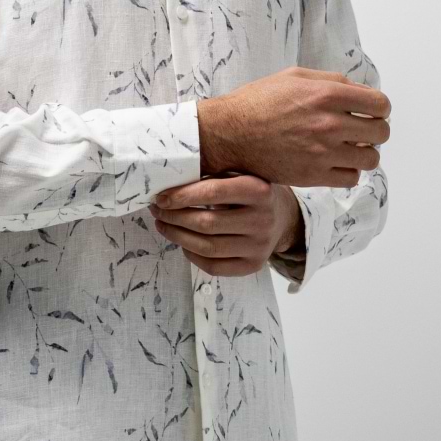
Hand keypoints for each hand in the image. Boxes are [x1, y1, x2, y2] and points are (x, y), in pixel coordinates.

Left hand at [149, 176, 301, 276]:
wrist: (283, 218)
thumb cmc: (252, 192)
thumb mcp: (242, 174)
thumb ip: (215, 175)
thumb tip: (170, 181)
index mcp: (259, 190)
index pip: (213, 192)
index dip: (182, 196)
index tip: (161, 197)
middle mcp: (262, 220)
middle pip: (207, 223)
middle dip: (174, 217)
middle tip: (157, 210)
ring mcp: (259, 246)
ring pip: (207, 247)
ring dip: (177, 236)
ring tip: (163, 225)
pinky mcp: (253, 265)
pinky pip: (214, 266)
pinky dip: (192, 255)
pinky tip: (182, 243)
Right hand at [196, 67, 388, 186]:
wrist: (229, 133)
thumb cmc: (258, 102)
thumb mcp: (294, 77)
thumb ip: (331, 81)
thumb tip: (358, 90)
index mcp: (327, 94)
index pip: (380, 105)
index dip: (380, 108)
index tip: (371, 112)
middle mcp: (329, 123)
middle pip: (381, 132)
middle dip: (375, 131)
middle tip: (362, 131)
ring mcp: (323, 152)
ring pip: (370, 159)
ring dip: (365, 153)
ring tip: (350, 149)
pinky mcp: (313, 176)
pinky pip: (350, 178)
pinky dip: (348, 172)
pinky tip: (336, 164)